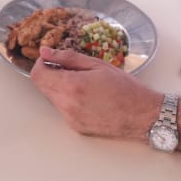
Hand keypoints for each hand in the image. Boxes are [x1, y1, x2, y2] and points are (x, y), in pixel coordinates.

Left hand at [30, 46, 159, 139]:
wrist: (142, 115)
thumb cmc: (125, 88)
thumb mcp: (97, 65)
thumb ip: (67, 57)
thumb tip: (45, 53)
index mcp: (72, 86)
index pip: (38, 75)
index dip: (41, 64)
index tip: (51, 59)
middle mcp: (67, 106)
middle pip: (42, 87)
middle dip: (51, 75)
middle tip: (70, 69)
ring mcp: (70, 119)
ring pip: (52, 98)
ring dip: (60, 88)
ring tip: (84, 84)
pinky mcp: (76, 127)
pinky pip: (63, 109)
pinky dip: (69, 100)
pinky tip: (89, 97)